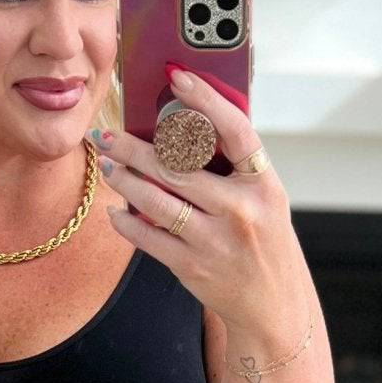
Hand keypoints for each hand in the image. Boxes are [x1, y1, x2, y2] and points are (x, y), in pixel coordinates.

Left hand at [98, 70, 299, 335]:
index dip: (206, 100)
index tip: (178, 78)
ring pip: (157, 200)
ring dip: (124, 181)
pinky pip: (149, 237)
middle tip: (107, 135)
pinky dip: (127, 222)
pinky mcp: (192, 266)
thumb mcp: (265, 199)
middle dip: (134, 148)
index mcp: (264, 184)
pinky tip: (115, 210)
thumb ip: (233, 167)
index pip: (235, 131)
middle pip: (178, 166)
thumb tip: (184, 125)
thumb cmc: (263, 242)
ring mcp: (215, 240)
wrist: (273, 304)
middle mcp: (241, 210)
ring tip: (107, 166)